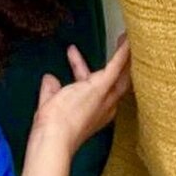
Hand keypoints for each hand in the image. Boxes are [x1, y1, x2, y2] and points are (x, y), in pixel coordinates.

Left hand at [30, 38, 131, 156]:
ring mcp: (104, 97)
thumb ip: (50, 90)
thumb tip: (50, 77)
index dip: (80, 67)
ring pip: (122, 76)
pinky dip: (122, 53)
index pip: (87, 85)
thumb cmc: (51, 128)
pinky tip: (127, 40)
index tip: (73, 54)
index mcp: (92, 112)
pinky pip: (116, 66)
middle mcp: (104, 106)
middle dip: (119, 65)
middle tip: (119, 47)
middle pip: (116, 83)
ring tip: (126, 38)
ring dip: (124, 57)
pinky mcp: (101, 88)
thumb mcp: (49, 102)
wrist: (54, 137)